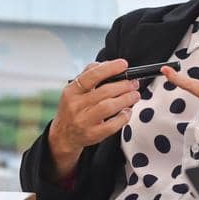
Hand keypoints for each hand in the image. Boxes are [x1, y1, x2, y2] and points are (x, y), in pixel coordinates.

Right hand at [47, 59, 139, 179]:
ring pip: (108, 107)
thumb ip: (88, 75)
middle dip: (123, 86)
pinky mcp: (92, 134)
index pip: (91, 76)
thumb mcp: (74, 90)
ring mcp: (83, 121)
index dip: (109, 69)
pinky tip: (127, 111)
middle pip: (104, 92)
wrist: (64, 135)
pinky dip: (123, 117)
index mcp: (71, 91)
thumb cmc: (73, 108)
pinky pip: (112, 125)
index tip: (123, 64)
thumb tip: (108, 64)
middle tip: (133, 83)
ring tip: (134, 95)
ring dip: (126, 99)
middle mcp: (75, 105)